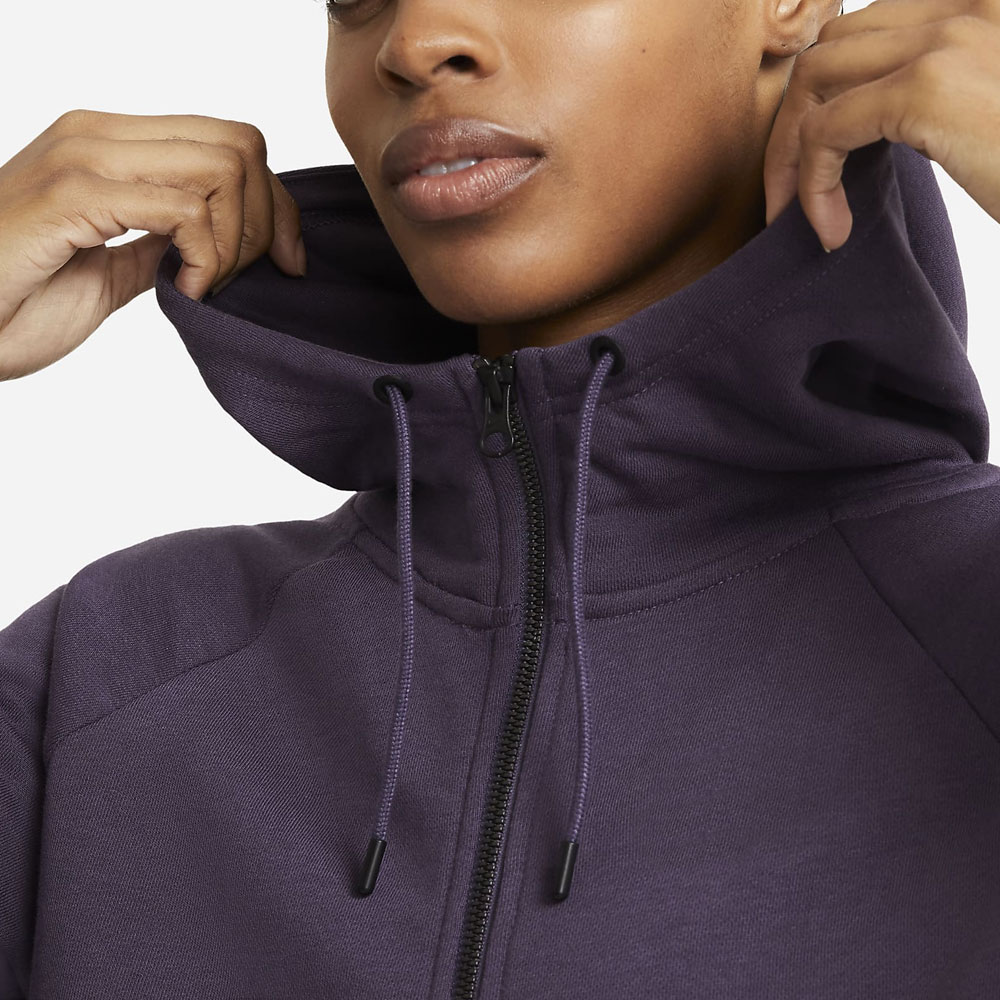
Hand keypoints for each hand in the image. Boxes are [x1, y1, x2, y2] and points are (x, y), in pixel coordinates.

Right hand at [0, 109, 305, 380]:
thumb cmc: (17, 300)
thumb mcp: (113, 269)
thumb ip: (159, 243)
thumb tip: (208, 241)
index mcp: (110, 144)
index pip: (231, 140)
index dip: (277, 202)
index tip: (288, 262)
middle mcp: (99, 134)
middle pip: (241, 144)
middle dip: (269, 220)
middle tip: (245, 278)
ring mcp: (84, 156)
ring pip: (223, 166)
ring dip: (237, 241)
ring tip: (204, 286)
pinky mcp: (74, 193)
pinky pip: (185, 210)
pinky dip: (206, 259)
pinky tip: (184, 292)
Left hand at [763, 0, 999, 250]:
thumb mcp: (983, 114)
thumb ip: (931, 95)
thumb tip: (858, 120)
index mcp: (976, 2)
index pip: (867, 29)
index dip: (823, 96)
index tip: (813, 163)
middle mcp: (964, 0)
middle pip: (831, 48)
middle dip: (794, 125)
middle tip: (788, 194)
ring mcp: (949, 36)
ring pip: (814, 82)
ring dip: (791, 155)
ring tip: (798, 215)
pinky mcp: (930, 86)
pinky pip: (826, 132)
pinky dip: (810, 185)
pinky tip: (832, 229)